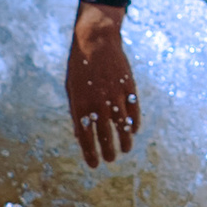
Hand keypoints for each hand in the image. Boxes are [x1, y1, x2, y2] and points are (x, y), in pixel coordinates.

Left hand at [66, 2, 139, 166]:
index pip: (86, 137)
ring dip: (124, 141)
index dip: (90, 153)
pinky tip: (133, 131)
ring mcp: (115, 95)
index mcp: (81, 105)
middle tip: (110, 159)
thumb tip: (80, 136)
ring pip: (122, 126)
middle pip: (105, 135)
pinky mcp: (129, 87)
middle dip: (108, 151)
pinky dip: (134, 123)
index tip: (94, 165)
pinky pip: (134, 110)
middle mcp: (98, 103)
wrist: (96, 41)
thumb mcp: (71, 89)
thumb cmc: (80, 67)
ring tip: (124, 150)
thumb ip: (76, 113)